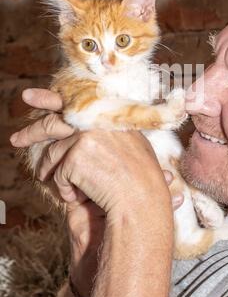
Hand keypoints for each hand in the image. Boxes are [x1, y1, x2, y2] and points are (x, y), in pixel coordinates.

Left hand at [10, 89, 182, 296]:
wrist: (142, 200)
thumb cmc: (141, 180)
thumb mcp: (130, 145)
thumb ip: (108, 133)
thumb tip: (80, 133)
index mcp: (108, 114)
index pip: (74, 101)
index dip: (49, 98)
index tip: (29, 97)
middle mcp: (95, 120)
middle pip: (53, 121)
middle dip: (31, 132)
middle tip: (16, 140)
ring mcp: (85, 135)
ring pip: (53, 153)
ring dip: (52, 172)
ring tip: (61, 186)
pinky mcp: (75, 154)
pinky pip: (58, 174)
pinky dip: (64, 190)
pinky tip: (78, 197)